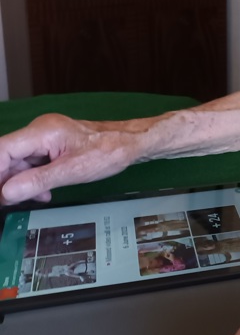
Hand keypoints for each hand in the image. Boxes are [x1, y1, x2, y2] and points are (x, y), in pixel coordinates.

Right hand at [0, 113, 134, 204]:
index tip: (0, 196)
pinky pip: (32, 163)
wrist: (131, 142)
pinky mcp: (52, 145)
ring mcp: (45, 137)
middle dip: (7, 182)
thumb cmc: (108, 152)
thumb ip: (37, 181)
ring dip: (21, 183)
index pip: (2, 150)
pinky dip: (33, 179)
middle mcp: (39, 131)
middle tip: (12, 204)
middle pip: (7, 157)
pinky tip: (44, 192)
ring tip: (38, 197)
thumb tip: (5, 193)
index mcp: (42, 132)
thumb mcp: (73, 171)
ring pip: (18, 162)